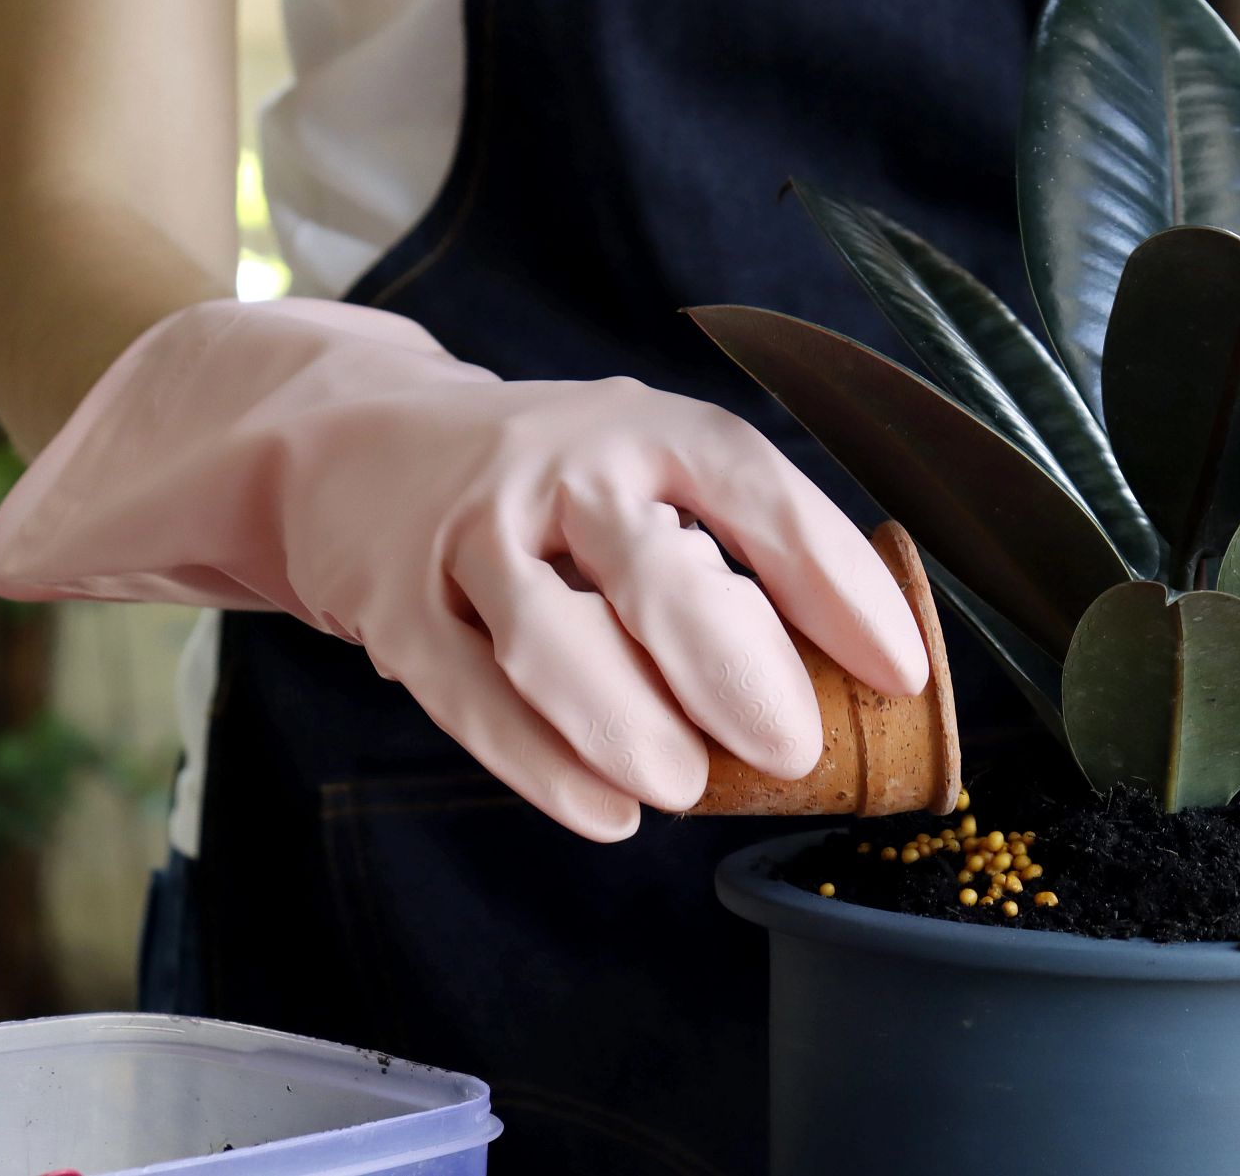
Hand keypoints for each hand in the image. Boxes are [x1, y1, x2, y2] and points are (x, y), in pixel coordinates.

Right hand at [0, 298, 927, 839]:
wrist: (343, 441)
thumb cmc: (544, 483)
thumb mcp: (637, 469)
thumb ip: (725, 551)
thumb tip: (847, 682)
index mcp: (645, 429)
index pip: (753, 489)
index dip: (833, 579)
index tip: (897, 668)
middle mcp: (559, 467)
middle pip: (648, 564)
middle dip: (731, 663)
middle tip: (792, 746)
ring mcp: (469, 534)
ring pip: (550, 633)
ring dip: (626, 719)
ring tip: (688, 787)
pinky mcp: (397, 607)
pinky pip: (470, 695)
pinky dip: (540, 763)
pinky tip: (606, 811)